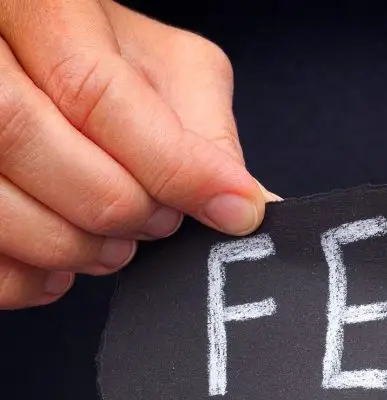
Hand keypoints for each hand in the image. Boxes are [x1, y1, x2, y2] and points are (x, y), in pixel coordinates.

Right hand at [0, 0, 277, 308]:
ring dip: (70, 245)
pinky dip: (25, 276)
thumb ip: (206, 132)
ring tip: (114, 247)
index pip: (94, 92)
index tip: (233, 208)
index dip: (172, 165)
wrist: (43, 63)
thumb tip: (252, 205)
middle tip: (160, 223)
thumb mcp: (170, 71)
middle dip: (116, 204)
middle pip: (26, 138)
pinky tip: (61, 266)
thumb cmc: (108, 62)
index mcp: (38, 8)